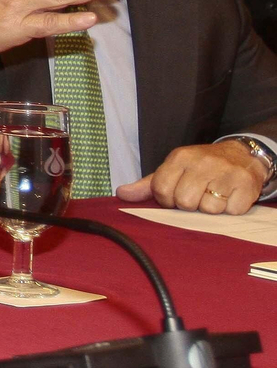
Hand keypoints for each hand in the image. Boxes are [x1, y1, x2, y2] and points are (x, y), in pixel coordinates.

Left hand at [116, 142, 268, 215]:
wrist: (242, 155)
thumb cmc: (201, 167)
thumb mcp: (173, 169)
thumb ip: (147, 185)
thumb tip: (121, 194)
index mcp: (179, 157)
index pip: (161, 190)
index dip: (166, 200)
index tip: (175, 196)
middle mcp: (202, 162)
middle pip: (185, 202)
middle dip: (189, 205)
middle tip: (198, 195)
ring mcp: (225, 173)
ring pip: (208, 209)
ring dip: (211, 208)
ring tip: (215, 195)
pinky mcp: (246, 185)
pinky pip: (231, 211)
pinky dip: (230, 209)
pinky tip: (230, 197)